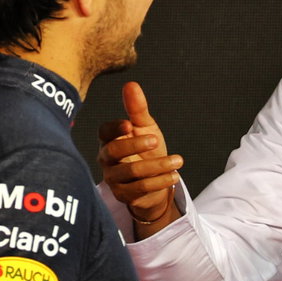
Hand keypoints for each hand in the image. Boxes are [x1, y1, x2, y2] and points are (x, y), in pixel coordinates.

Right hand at [97, 82, 182, 232]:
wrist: (157, 182)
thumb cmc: (147, 151)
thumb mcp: (146, 128)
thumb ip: (137, 109)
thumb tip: (131, 84)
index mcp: (110, 139)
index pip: (104, 132)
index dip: (114, 128)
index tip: (129, 124)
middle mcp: (107, 159)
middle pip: (113, 151)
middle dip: (135, 145)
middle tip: (155, 141)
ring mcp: (113, 179)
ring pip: (131, 172)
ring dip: (157, 165)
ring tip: (177, 161)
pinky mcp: (123, 195)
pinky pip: (140, 189)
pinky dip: (159, 181)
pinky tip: (173, 175)